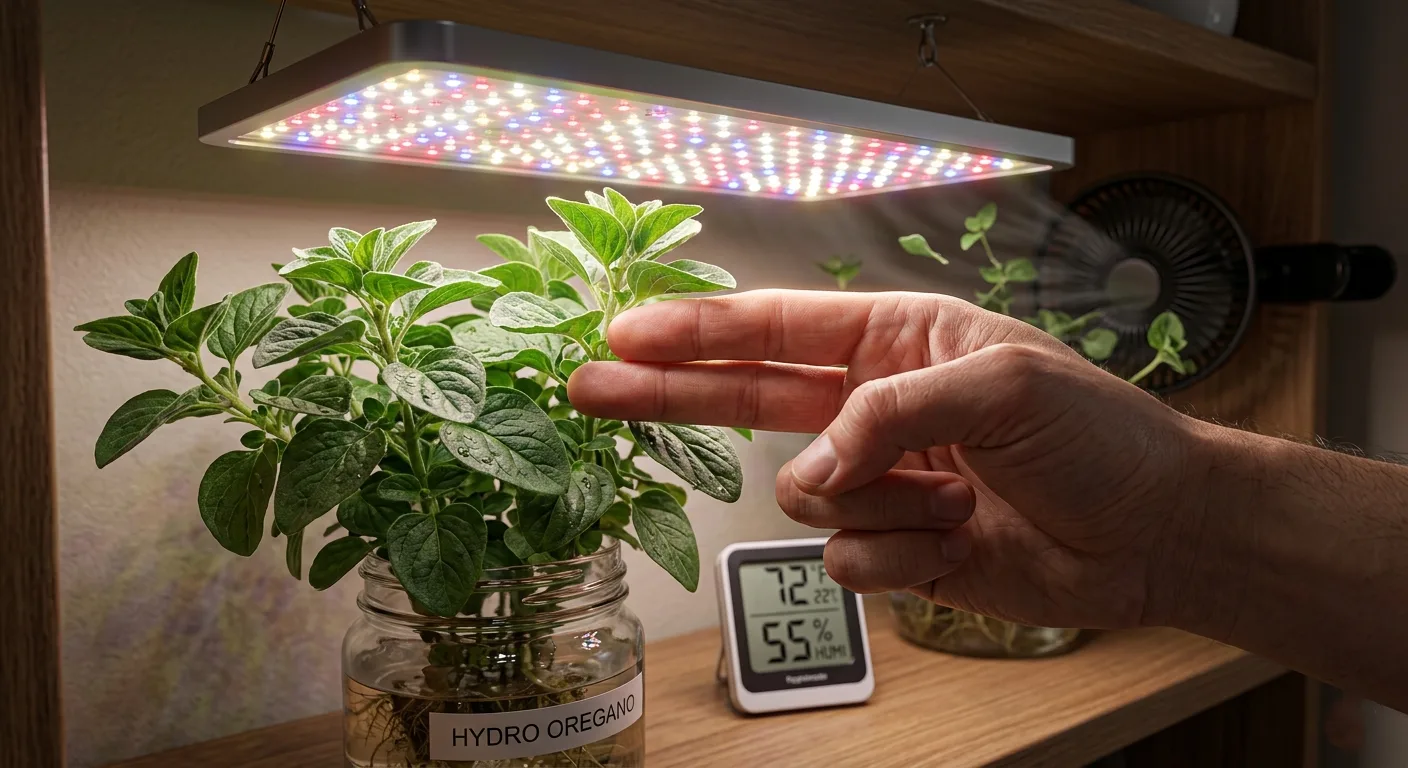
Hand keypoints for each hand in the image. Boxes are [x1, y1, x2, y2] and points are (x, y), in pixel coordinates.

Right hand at [568, 289, 1211, 629]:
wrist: (1154, 532)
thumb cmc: (1101, 436)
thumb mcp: (1004, 384)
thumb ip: (893, 408)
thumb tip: (818, 459)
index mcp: (897, 342)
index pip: (774, 329)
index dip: (695, 331)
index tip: (626, 332)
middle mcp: (877, 408)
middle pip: (745, 400)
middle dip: (670, 393)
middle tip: (591, 386)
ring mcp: (883, 482)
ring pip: (806, 498)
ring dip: (879, 503)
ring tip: (953, 496)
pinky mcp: (896, 549)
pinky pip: (847, 561)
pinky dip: (903, 556)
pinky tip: (958, 539)